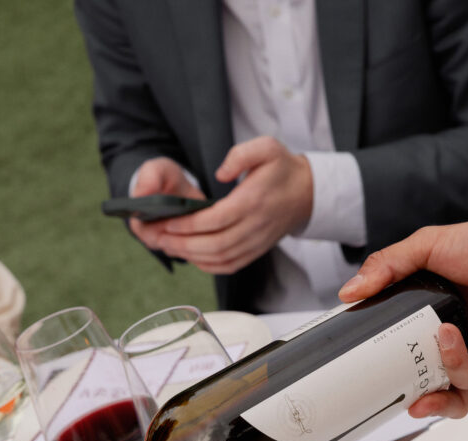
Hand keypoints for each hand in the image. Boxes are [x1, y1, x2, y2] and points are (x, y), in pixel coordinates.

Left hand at [143, 137, 312, 274]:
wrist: (306, 194)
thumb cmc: (282, 169)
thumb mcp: (266, 147)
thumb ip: (241, 155)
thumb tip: (220, 173)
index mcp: (253, 201)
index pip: (216, 219)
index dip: (190, 224)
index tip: (169, 222)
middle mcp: (254, 226)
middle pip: (215, 244)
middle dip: (184, 244)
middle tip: (161, 239)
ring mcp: (256, 243)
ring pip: (220, 258)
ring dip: (192, 257)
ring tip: (170, 247)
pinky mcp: (255, 252)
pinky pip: (229, 266)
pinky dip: (208, 266)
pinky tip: (192, 258)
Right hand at [338, 215, 467, 418]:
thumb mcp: (425, 247)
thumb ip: (385, 267)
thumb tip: (348, 292)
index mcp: (430, 314)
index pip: (399, 345)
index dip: (382, 359)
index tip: (360, 363)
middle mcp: (449, 338)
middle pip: (420, 378)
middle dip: (404, 394)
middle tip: (385, 392)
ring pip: (447, 393)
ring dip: (429, 400)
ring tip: (416, 396)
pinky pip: (466, 378)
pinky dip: (452, 361)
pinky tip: (446, 336)